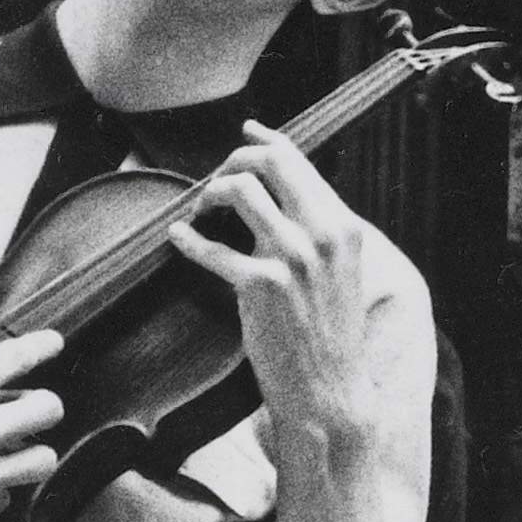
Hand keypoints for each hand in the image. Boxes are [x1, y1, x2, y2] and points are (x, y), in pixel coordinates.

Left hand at [169, 132, 385, 464]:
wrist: (330, 390)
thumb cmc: (329, 337)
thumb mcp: (339, 274)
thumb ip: (319, 233)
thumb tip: (286, 197)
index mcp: (343, 227)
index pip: (301, 162)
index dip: (266, 139)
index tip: (246, 131)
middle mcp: (321, 235)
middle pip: (270, 162)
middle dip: (236, 159)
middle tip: (216, 178)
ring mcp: (292, 258)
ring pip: (241, 190)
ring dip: (211, 192)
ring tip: (200, 208)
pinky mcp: (261, 285)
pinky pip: (212, 248)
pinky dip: (189, 240)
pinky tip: (178, 238)